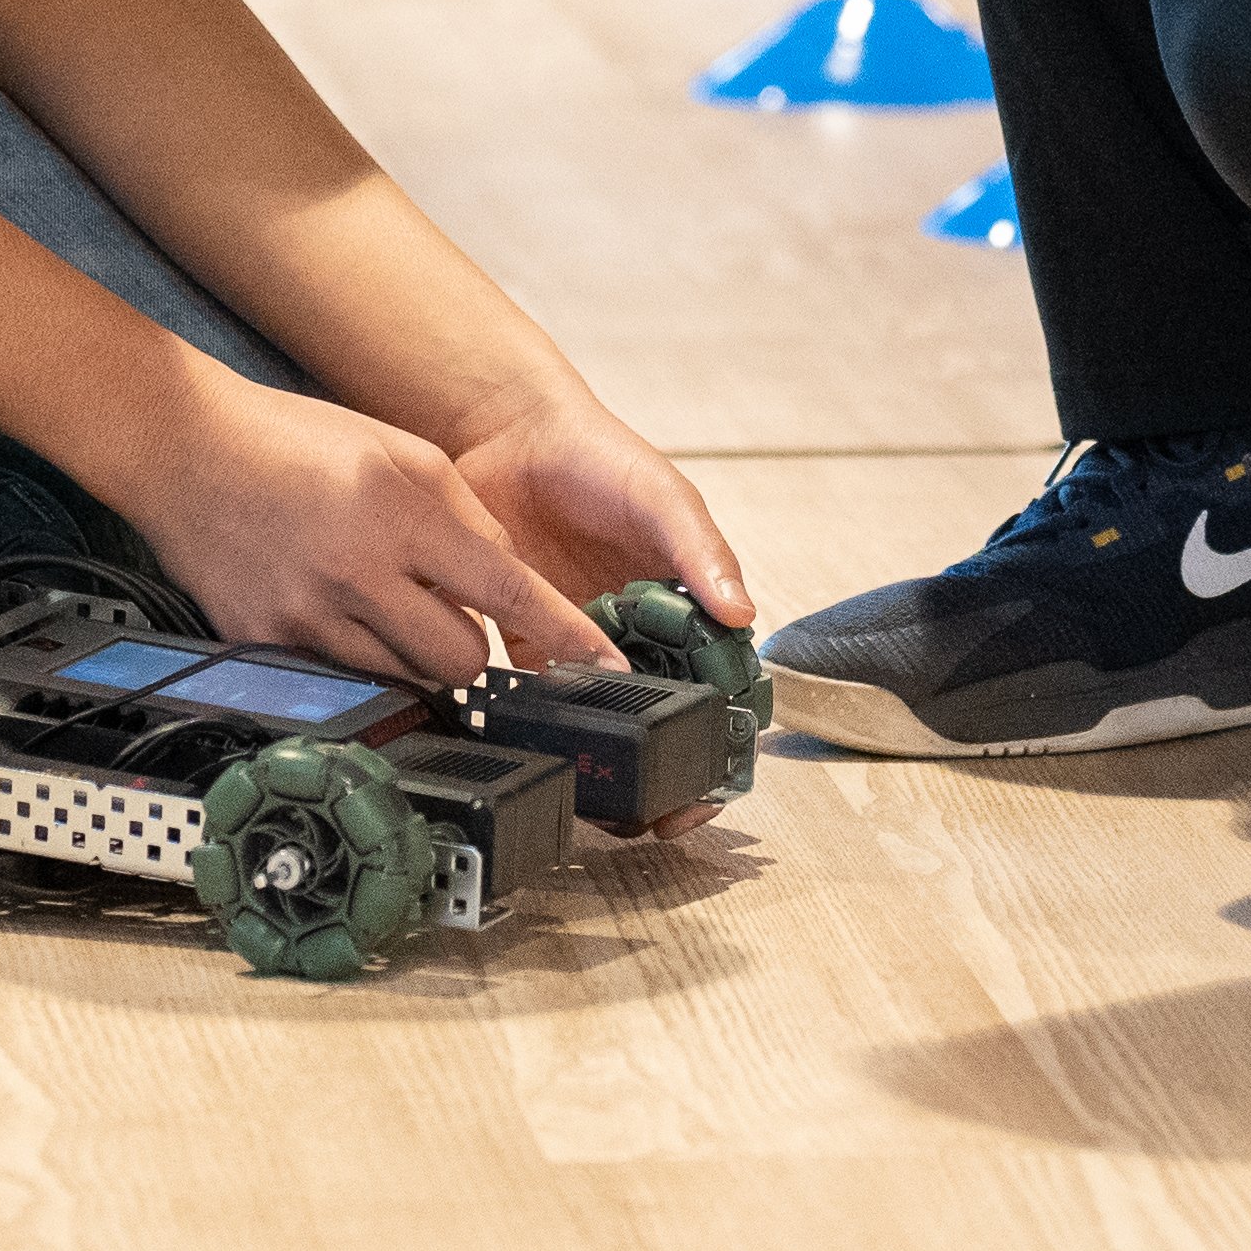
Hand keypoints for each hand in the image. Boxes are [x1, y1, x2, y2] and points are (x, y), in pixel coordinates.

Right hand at [121, 379, 618, 686]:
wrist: (183, 450)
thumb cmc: (293, 441)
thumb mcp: (401, 453)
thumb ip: (464, 518)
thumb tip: (508, 583)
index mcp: (397, 511)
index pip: (504, 589)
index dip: (560, 633)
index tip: (601, 666)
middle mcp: (354, 570)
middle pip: (460, 659)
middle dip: (471, 645)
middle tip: (446, 609)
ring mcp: (307, 617)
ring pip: (405, 677)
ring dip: (413, 651)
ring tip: (382, 600)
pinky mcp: (268, 644)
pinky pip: (345, 677)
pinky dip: (360, 655)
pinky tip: (337, 608)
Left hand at [446, 383, 752, 834]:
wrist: (508, 429)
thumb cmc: (598, 453)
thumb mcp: (662, 494)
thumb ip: (701, 550)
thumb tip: (741, 610)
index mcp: (681, 608)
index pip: (711, 689)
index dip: (713, 747)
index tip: (706, 792)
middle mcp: (632, 633)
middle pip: (654, 721)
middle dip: (656, 776)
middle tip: (650, 820)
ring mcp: (578, 639)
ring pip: (594, 719)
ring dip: (596, 762)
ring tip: (596, 806)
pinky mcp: (523, 636)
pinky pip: (528, 693)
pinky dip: (531, 722)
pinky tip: (530, 748)